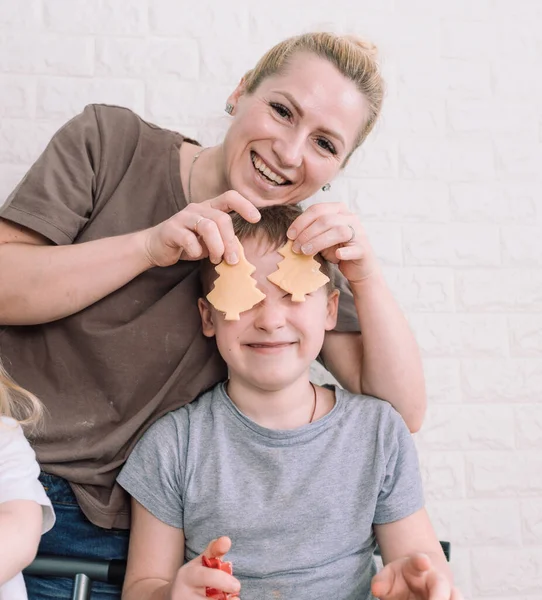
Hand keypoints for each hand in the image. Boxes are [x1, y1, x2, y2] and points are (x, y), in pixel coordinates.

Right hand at [141, 191, 260, 267]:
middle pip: (221, 219)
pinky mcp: (171, 229)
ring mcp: (183, 217)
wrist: (155, 247)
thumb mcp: (209, 241)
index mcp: (209, 208)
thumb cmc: (187, 243)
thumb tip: (239, 253)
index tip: (256, 219)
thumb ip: (223, 240)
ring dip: (216, 247)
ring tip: (216, 259)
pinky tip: (195, 256)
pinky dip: (196, 251)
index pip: (230, 197)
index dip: (245, 205)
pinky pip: (189, 239)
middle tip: (232, 260)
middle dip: (230, 241)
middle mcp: (197, 208)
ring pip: (208, 227)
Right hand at [168, 536, 239, 599]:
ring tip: (228, 599)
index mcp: (186, 575)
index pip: (206, 577)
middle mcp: (182, 593)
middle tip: (236, 596)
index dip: (222, 581)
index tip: (237, 586)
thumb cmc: (193, 576)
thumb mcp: (200, 562)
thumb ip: (214, 551)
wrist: (170, 595)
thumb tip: (226, 540)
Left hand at [287, 202, 377, 283]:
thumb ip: (310, 232)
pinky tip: (336, 256)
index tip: (290, 235)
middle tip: (295, 247)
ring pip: (338, 232)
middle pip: (325, 220)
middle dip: (306, 234)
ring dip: (318, 242)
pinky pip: (353, 249)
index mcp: (338, 210)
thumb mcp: (321, 238)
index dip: (301, 221)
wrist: (357, 267)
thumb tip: (291, 236)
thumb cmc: (337, 249)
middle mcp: (350, 218)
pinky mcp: (363, 250)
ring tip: (305, 252)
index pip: (317, 209)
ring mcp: (359, 233)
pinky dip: (344, 252)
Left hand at [371, 554, 463, 599]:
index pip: (420, 561)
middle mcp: (437, 580)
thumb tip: (376, 589)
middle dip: (439, 598)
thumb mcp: (389, 575)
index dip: (421, 561)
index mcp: (419, 566)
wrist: (418, 581)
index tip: (423, 561)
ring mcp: (448, 594)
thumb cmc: (401, 578)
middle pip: (444, 587)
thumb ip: (382, 581)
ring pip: (457, 598)